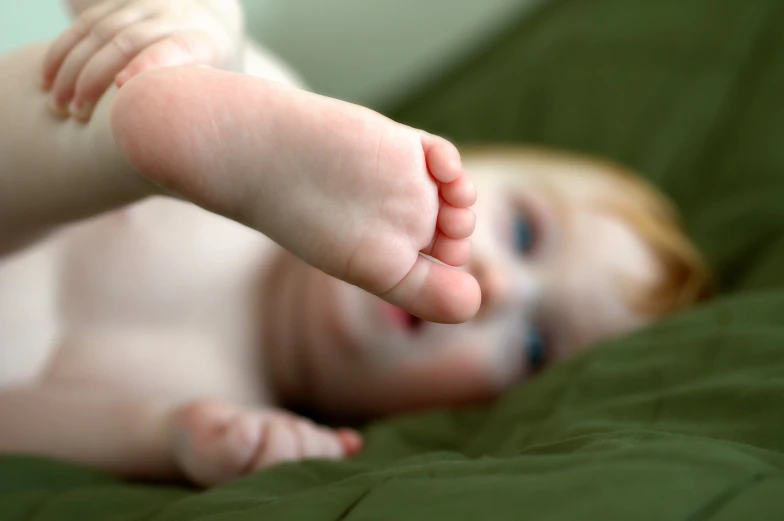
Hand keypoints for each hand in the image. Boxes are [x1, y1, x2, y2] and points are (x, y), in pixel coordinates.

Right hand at [42, 0, 243, 121]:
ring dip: (71, 68)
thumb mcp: (219, 95)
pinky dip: (63, 51)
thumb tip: (191, 157)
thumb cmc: (213, 80)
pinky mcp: (122, 3)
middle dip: (94, 78)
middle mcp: (175, 16)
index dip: (149, 63)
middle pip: (127, 41)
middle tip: (76, 116)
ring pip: (99, 31)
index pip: (176, 48)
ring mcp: (146, 6)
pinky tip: (48, 80)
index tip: (123, 87)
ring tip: (57, 106)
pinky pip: (85, 23)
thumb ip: (205, 114)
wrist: (211, 24)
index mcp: (205, 41)